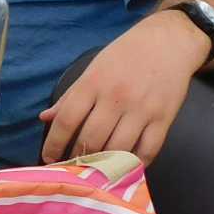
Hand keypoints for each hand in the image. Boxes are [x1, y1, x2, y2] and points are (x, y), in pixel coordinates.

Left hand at [39, 11, 206, 163]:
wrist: (168, 42)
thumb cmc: (125, 55)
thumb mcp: (92, 69)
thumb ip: (70, 96)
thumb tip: (45, 118)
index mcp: (92, 83)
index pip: (66, 120)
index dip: (54, 143)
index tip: (49, 157)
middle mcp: (115, 98)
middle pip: (91, 139)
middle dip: (78, 158)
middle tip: (72, 168)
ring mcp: (141, 110)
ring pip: (118, 148)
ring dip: (104, 165)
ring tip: (94, 171)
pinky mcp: (164, 119)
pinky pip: (148, 150)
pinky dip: (135, 164)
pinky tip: (124, 168)